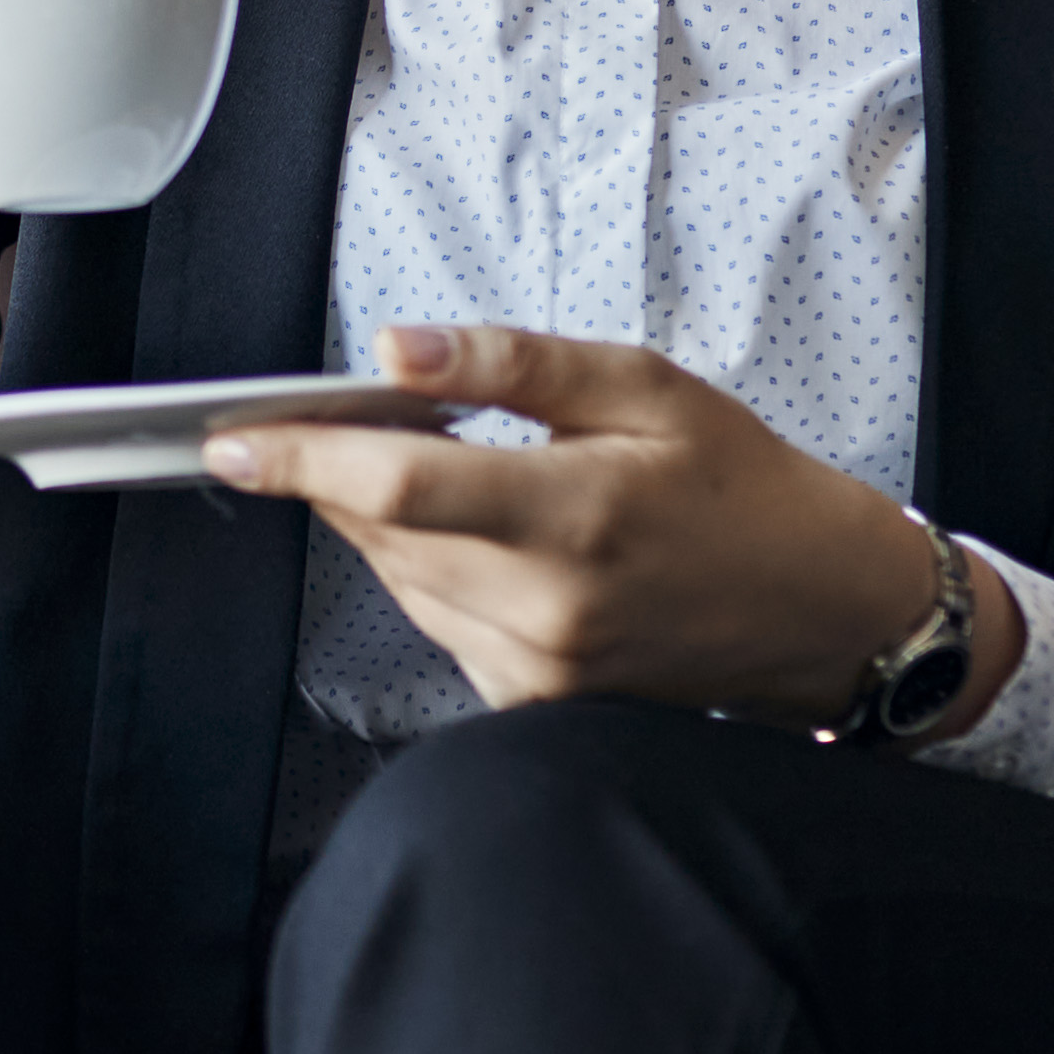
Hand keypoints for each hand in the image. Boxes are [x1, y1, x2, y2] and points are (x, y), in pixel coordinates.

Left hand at [205, 321, 1020, 729]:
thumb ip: (513, 365)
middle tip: (358, 420)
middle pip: (381, 535)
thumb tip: (396, 349)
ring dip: (393, 521)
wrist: (822, 610)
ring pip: (401, 580)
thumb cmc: (745, 485)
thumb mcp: (645, 386)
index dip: (297, 459)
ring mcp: (539, 669)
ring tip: (461, 473)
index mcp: (576, 516)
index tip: (230, 438)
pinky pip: (439, 625)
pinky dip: (436, 572)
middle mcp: (548, 608)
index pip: (392, 488)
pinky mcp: (535, 704)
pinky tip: (495, 539)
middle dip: (343, 475)